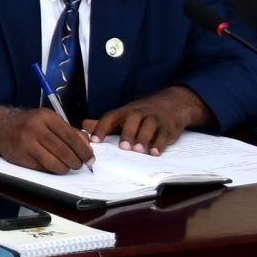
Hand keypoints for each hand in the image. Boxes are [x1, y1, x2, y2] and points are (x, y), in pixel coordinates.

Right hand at [0, 105, 94, 173]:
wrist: (0, 128)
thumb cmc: (29, 125)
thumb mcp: (48, 121)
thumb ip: (68, 131)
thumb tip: (87, 145)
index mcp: (46, 117)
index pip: (71, 136)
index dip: (83, 150)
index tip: (91, 158)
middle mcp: (36, 128)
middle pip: (64, 150)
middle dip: (76, 161)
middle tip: (80, 165)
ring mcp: (27, 142)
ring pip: (54, 162)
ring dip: (65, 168)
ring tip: (68, 167)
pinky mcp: (21, 156)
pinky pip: (43, 168)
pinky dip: (52, 170)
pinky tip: (54, 167)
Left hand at [89, 87, 205, 154]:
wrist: (172, 104)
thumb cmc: (142, 114)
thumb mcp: (124, 115)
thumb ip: (106, 123)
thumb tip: (84, 126)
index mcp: (125, 111)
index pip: (111, 116)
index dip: (101, 128)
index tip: (94, 141)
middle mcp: (140, 113)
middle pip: (133, 119)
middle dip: (128, 133)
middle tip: (124, 147)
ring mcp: (155, 119)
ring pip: (149, 126)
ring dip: (143, 138)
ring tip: (139, 151)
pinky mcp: (168, 127)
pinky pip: (164, 134)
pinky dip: (160, 144)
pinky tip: (154, 153)